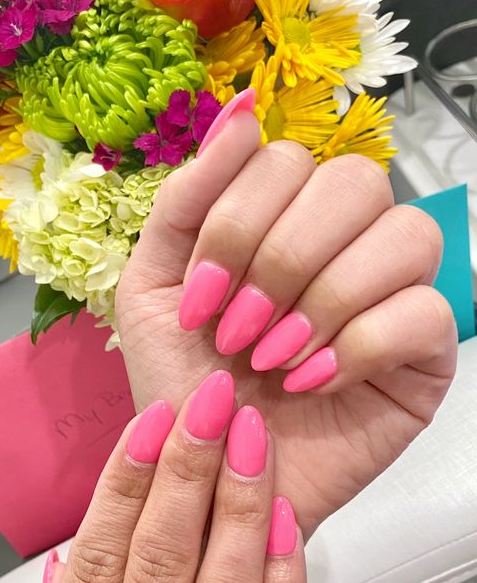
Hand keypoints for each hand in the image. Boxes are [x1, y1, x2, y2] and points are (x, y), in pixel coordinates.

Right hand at [13, 374, 305, 582]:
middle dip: (189, 470)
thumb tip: (67, 562)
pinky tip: (285, 523)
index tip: (152, 422)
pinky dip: (283, 582)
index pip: (99, 552)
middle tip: (211, 405)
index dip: (127, 479)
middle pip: (162, 557)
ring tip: (253, 439)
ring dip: (240, 505)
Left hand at [116, 100, 457, 537]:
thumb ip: (189, 196)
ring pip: (405, 234)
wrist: (209, 475)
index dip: (238, 225)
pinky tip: (313, 382)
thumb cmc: (182, 382)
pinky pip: (427, 311)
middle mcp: (343, 241)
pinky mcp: (426, 351)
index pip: (287, 160)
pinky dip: (359, 347)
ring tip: (273, 359)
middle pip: (354, 181)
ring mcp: (393, 291)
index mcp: (280, 218)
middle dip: (282, 259)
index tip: (202, 300)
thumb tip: (244, 107)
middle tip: (238, 331)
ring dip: (323, 300)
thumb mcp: (155, 284)